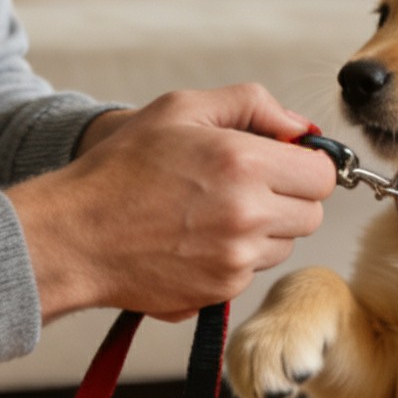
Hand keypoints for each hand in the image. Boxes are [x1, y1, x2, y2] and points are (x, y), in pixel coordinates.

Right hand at [7, 85, 337, 322]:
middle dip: (289, 197)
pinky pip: (252, 271)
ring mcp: (235, 261)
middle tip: (247, 184)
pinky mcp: (220, 292)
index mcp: (244, 164)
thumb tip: (301, 126)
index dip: (306, 164)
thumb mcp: (180, 109)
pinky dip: (235, 256)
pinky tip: (196, 238)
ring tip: (213, 211)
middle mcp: (248, 217)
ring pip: (284, 245)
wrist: (74, 235)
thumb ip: (251, 105)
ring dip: (264, 229)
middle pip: (312, 214)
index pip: (322, 175)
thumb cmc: (120, 168)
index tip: (284, 161)